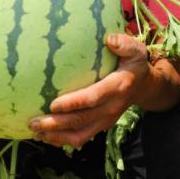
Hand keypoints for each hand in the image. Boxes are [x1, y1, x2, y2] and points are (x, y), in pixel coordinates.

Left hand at [27, 34, 153, 147]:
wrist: (145, 87)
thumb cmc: (134, 64)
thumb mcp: (136, 51)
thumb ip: (125, 44)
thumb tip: (109, 39)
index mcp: (118, 87)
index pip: (93, 98)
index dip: (73, 103)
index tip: (53, 104)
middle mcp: (111, 108)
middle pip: (81, 120)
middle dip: (56, 123)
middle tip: (33, 122)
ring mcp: (106, 120)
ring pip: (80, 134)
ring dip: (57, 136)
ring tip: (35, 132)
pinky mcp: (100, 126)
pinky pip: (81, 137)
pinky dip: (62, 140)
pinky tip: (45, 136)